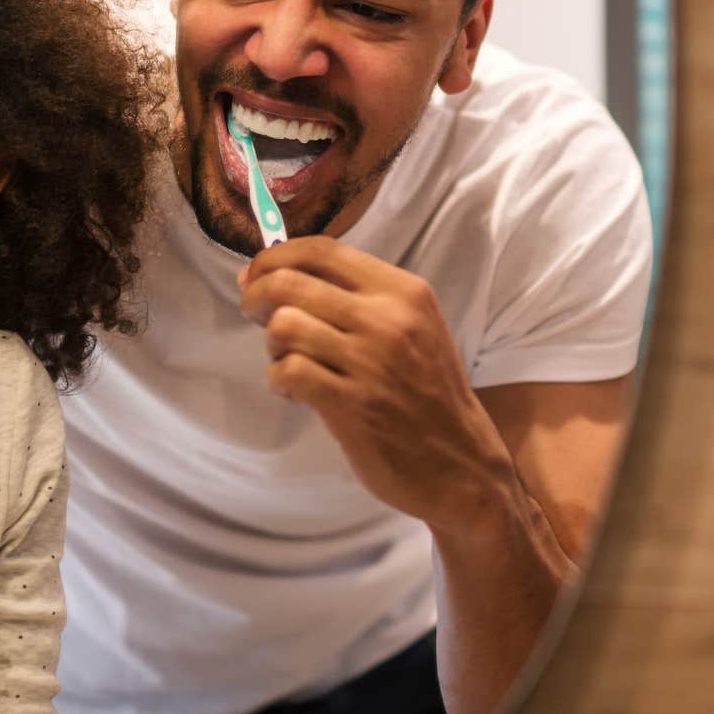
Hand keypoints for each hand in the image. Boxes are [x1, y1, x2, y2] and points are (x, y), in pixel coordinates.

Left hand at [237, 236, 515, 532]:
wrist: (461, 463)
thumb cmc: (427, 391)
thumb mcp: (412, 328)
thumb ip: (356, 299)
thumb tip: (276, 274)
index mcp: (403, 292)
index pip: (321, 250)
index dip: (275, 256)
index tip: (256, 272)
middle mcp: (387, 320)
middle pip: (290, 283)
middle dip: (256, 295)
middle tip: (252, 311)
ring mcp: (369, 363)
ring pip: (284, 325)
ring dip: (271, 342)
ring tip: (285, 357)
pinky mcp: (351, 405)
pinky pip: (288, 371)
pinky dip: (278, 378)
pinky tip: (292, 389)